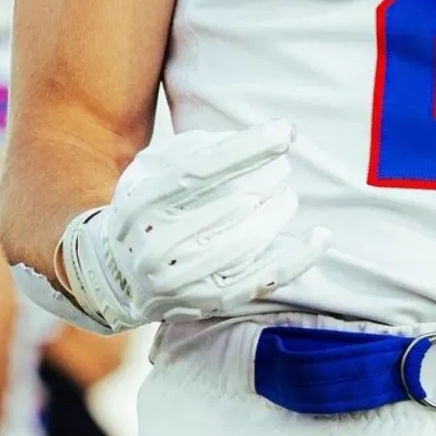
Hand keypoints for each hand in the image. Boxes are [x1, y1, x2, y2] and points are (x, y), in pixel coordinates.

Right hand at [57, 122, 330, 329]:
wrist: (115, 274)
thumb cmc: (146, 205)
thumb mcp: (152, 166)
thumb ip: (196, 146)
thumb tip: (259, 138)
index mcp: (141, 204)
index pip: (200, 171)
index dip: (247, 149)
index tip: (286, 131)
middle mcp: (155, 247)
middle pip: (231, 204)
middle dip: (270, 177)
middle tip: (284, 164)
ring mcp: (181, 282)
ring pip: (249, 240)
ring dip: (280, 209)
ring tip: (287, 192)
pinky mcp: (207, 304)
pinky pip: (261, 281)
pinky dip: (297, 259)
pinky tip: (320, 235)